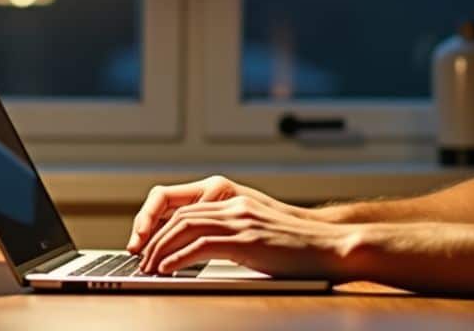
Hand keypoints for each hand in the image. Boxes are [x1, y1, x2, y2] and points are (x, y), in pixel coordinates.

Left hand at [127, 176, 311, 254]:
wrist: (330, 246)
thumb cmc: (301, 248)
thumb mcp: (262, 235)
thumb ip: (236, 236)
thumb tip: (208, 252)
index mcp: (238, 202)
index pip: (188, 209)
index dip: (163, 227)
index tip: (151, 246)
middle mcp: (236, 207)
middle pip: (181, 217)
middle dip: (155, 239)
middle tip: (143, 261)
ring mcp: (241, 222)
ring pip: (185, 229)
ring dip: (161, 250)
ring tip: (149, 268)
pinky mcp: (246, 241)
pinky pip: (200, 246)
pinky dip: (178, 258)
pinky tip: (167, 271)